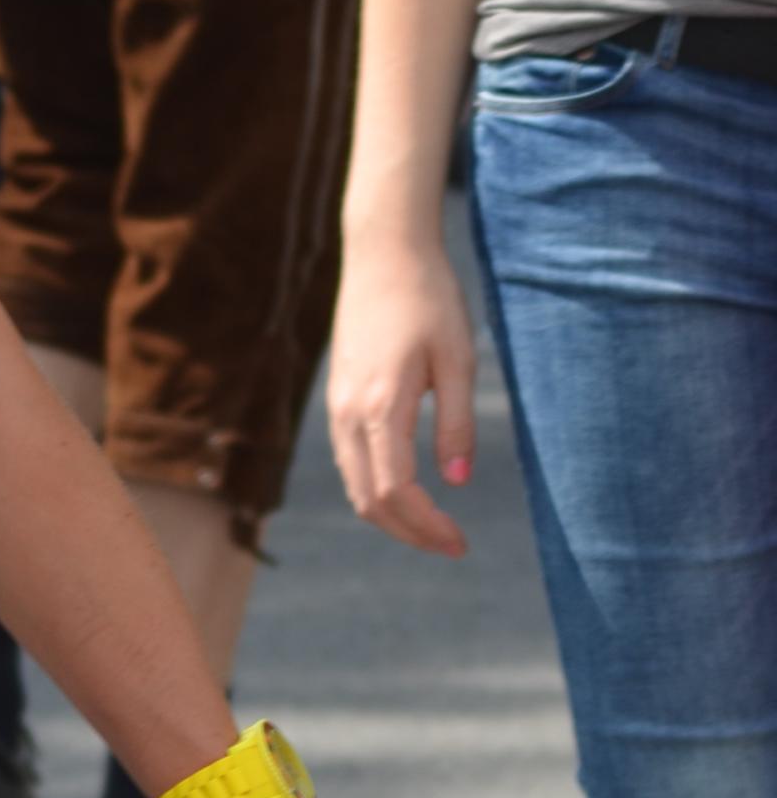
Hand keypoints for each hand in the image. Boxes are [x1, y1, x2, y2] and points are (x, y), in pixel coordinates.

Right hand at [327, 233, 481, 555]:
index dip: (427, 526)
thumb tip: (458, 482)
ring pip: (356, 486)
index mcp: (380, 408)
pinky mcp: (339, 400)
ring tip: (433, 525)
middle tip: (452, 544)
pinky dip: (377, 489)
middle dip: (409, 532)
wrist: (383, 253)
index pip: (395, 492)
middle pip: (368, 501)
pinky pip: (351, 463)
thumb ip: (457, 424)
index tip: (460, 542)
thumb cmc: (429, 298)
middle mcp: (349, 416)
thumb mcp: (458, 360)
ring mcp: (337, 409)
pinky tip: (408, 489)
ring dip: (392, 515)